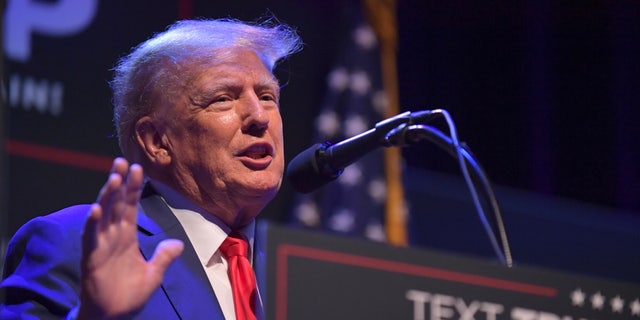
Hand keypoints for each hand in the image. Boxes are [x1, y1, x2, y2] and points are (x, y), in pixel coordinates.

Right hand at [78, 158, 183, 318]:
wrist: (113, 316)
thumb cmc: (128, 295)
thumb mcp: (154, 274)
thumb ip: (164, 257)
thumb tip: (178, 243)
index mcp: (127, 236)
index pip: (130, 205)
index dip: (133, 187)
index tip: (138, 167)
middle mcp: (113, 236)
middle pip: (115, 203)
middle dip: (119, 182)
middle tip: (122, 160)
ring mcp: (101, 245)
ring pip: (103, 215)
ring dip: (107, 196)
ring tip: (113, 178)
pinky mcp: (91, 257)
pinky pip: (91, 237)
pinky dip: (92, 223)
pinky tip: (96, 210)